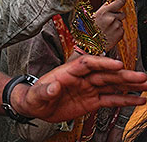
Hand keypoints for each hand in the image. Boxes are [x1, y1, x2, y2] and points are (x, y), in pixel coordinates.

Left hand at [12, 56, 146, 122]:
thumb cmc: (34, 97)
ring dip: (128, 85)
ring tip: (145, 85)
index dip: (102, 63)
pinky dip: (125, 99)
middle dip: (123, 75)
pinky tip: (139, 99)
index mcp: (67, 72)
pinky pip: (110, 99)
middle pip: (104, 74)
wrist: (35, 106)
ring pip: (111, 85)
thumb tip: (53, 87)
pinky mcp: (91, 101)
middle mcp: (80, 79)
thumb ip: (45, 91)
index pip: (87, 64)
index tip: (117, 64)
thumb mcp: (36, 96)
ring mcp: (87, 89)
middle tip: (141, 76)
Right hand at [93, 0, 125, 51]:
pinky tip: (109, 33)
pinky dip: (117, 31)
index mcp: (104, 11)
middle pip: (122, 13)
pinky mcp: (120, 34)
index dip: (121, 0)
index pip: (119, 2)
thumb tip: (110, 3)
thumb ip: (103, 9)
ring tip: (107, 28)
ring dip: (116, 24)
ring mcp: (117, 26)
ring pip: (120, 22)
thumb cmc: (88, 30)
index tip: (122, 0)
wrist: (90, 45)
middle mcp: (112, 18)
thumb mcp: (93, 16)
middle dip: (117, 16)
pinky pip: (121, 29)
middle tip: (109, 20)